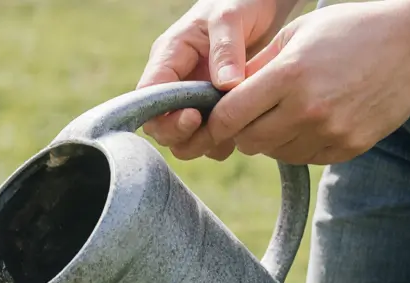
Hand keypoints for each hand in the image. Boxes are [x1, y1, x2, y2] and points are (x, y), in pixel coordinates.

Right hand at [138, 0, 296, 160]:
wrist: (262, 4)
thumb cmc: (240, 2)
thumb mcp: (230, 17)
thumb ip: (226, 50)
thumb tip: (225, 86)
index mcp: (167, 57)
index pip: (147, 97)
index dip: (164, 116)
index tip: (195, 117)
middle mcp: (173, 80)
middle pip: (159, 125)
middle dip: (182, 135)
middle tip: (214, 130)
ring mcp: (191, 96)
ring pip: (181, 136)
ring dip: (202, 143)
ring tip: (229, 134)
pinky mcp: (210, 106)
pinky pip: (205, 136)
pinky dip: (220, 142)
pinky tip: (241, 132)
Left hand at [176, 2, 409, 164]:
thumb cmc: (350, 30)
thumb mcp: (297, 35)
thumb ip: (256, 67)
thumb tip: (218, 96)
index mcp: (289, 75)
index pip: (229, 117)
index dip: (216, 121)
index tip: (215, 118)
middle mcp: (308, 108)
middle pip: (248, 142)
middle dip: (242, 131)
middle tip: (253, 114)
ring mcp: (330, 131)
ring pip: (275, 153)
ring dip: (272, 139)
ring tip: (289, 112)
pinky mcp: (349, 147)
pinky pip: (305, 158)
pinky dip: (300, 145)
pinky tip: (315, 120)